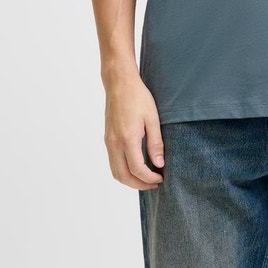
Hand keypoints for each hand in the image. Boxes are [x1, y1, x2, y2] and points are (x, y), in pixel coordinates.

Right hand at [103, 71, 164, 189]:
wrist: (119, 83)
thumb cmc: (138, 97)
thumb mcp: (152, 118)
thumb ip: (155, 143)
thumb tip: (159, 164)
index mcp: (128, 138)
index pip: (137, 169)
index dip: (149, 178)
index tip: (160, 178)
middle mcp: (114, 143)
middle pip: (123, 176)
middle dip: (139, 184)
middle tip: (154, 183)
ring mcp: (108, 142)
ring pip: (115, 172)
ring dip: (130, 180)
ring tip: (146, 178)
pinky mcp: (107, 139)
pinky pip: (112, 162)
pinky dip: (123, 170)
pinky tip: (136, 166)